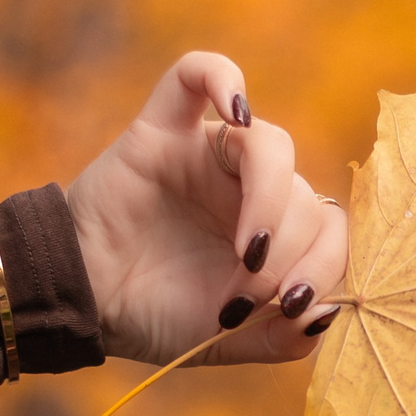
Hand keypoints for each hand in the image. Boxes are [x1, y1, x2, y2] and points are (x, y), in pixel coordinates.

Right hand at [63, 52, 349, 366]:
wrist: (84, 303)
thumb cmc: (154, 317)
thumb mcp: (229, 342)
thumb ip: (283, 337)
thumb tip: (331, 312)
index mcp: (272, 229)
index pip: (328, 226)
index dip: (324, 264)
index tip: (290, 305)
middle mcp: (247, 187)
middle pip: (303, 192)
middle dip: (288, 251)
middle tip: (247, 294)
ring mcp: (206, 153)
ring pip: (270, 144)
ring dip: (271, 201)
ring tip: (249, 253)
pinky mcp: (161, 129)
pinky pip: (195, 73)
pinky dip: (222, 77)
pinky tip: (238, 111)